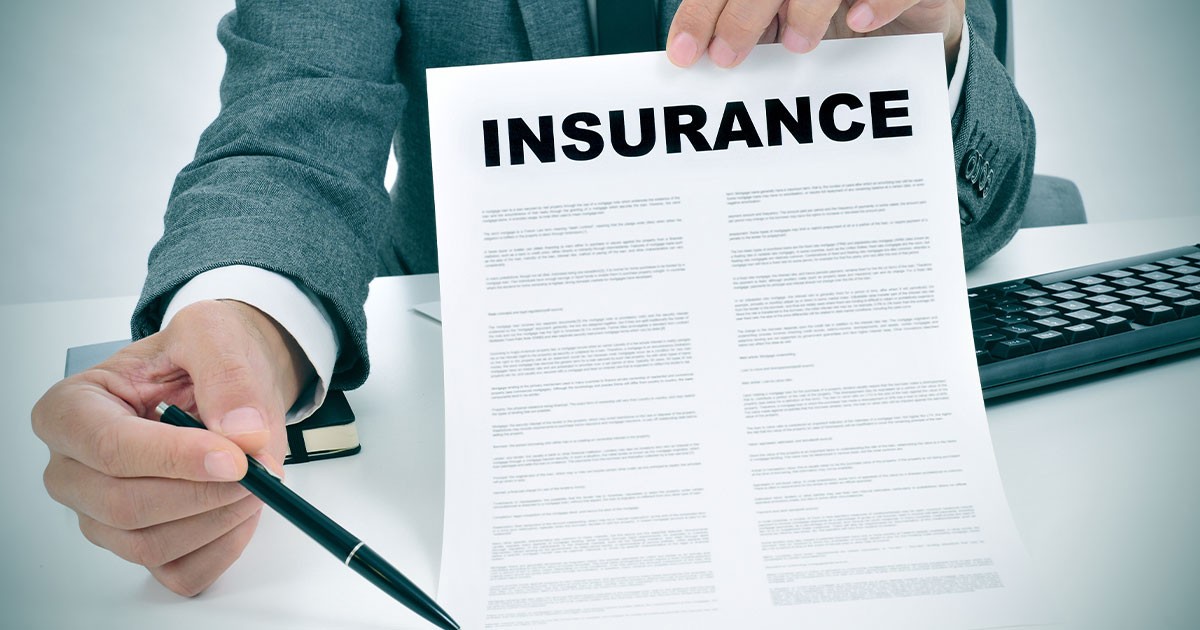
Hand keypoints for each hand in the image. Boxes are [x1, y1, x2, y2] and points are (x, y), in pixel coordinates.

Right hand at [32, 299, 311, 595]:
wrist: (225, 380)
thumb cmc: (202, 355)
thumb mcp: (214, 334)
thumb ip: (227, 376)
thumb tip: (243, 433)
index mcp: (71, 410)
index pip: (110, 448)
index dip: (175, 458)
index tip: (235, 457)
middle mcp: (73, 470)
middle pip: (125, 505)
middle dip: (205, 492)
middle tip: (260, 468)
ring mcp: (101, 516)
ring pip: (151, 544)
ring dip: (219, 518)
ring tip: (258, 479)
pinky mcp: (141, 546)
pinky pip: (180, 571)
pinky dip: (224, 545)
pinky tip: (243, 507)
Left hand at [668, 0, 964, 68]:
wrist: (912, 6)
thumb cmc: (831, 10)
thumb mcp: (777, 18)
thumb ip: (739, 23)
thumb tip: (695, 53)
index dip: (702, 12)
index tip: (685, 53)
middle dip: (742, 14)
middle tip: (728, 56)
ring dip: (805, 7)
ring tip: (796, 44)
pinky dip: (879, 0)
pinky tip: (859, 21)